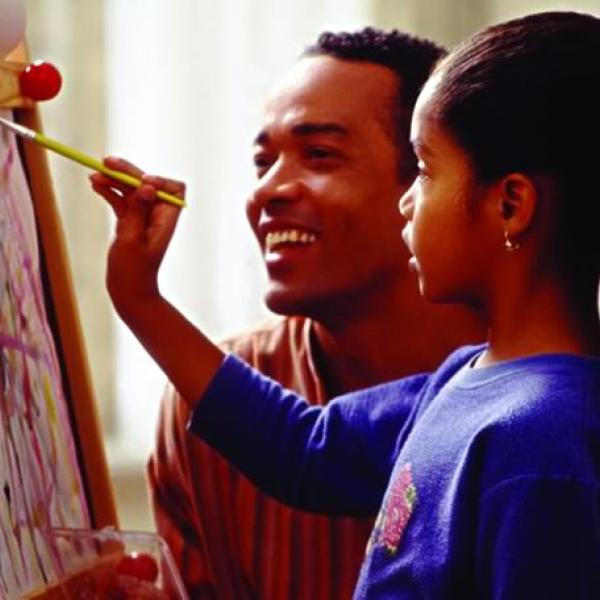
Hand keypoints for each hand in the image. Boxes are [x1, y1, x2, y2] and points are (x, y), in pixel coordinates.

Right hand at [90, 156, 184, 319]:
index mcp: (166, 219)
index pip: (173, 188)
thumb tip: (148, 187)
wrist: (128, 292)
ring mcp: (143, 218)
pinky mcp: (130, 222)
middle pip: (146, 184)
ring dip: (114, 180)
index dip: (158, 180)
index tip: (140, 182)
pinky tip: (95, 185)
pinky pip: (121, 201)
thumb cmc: (133, 272)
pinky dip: (109, 191)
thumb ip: (139, 213)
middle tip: (106, 162)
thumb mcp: (133, 241)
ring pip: (130, 190)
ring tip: (95, 175)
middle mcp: (157, 215)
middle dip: (128, 172)